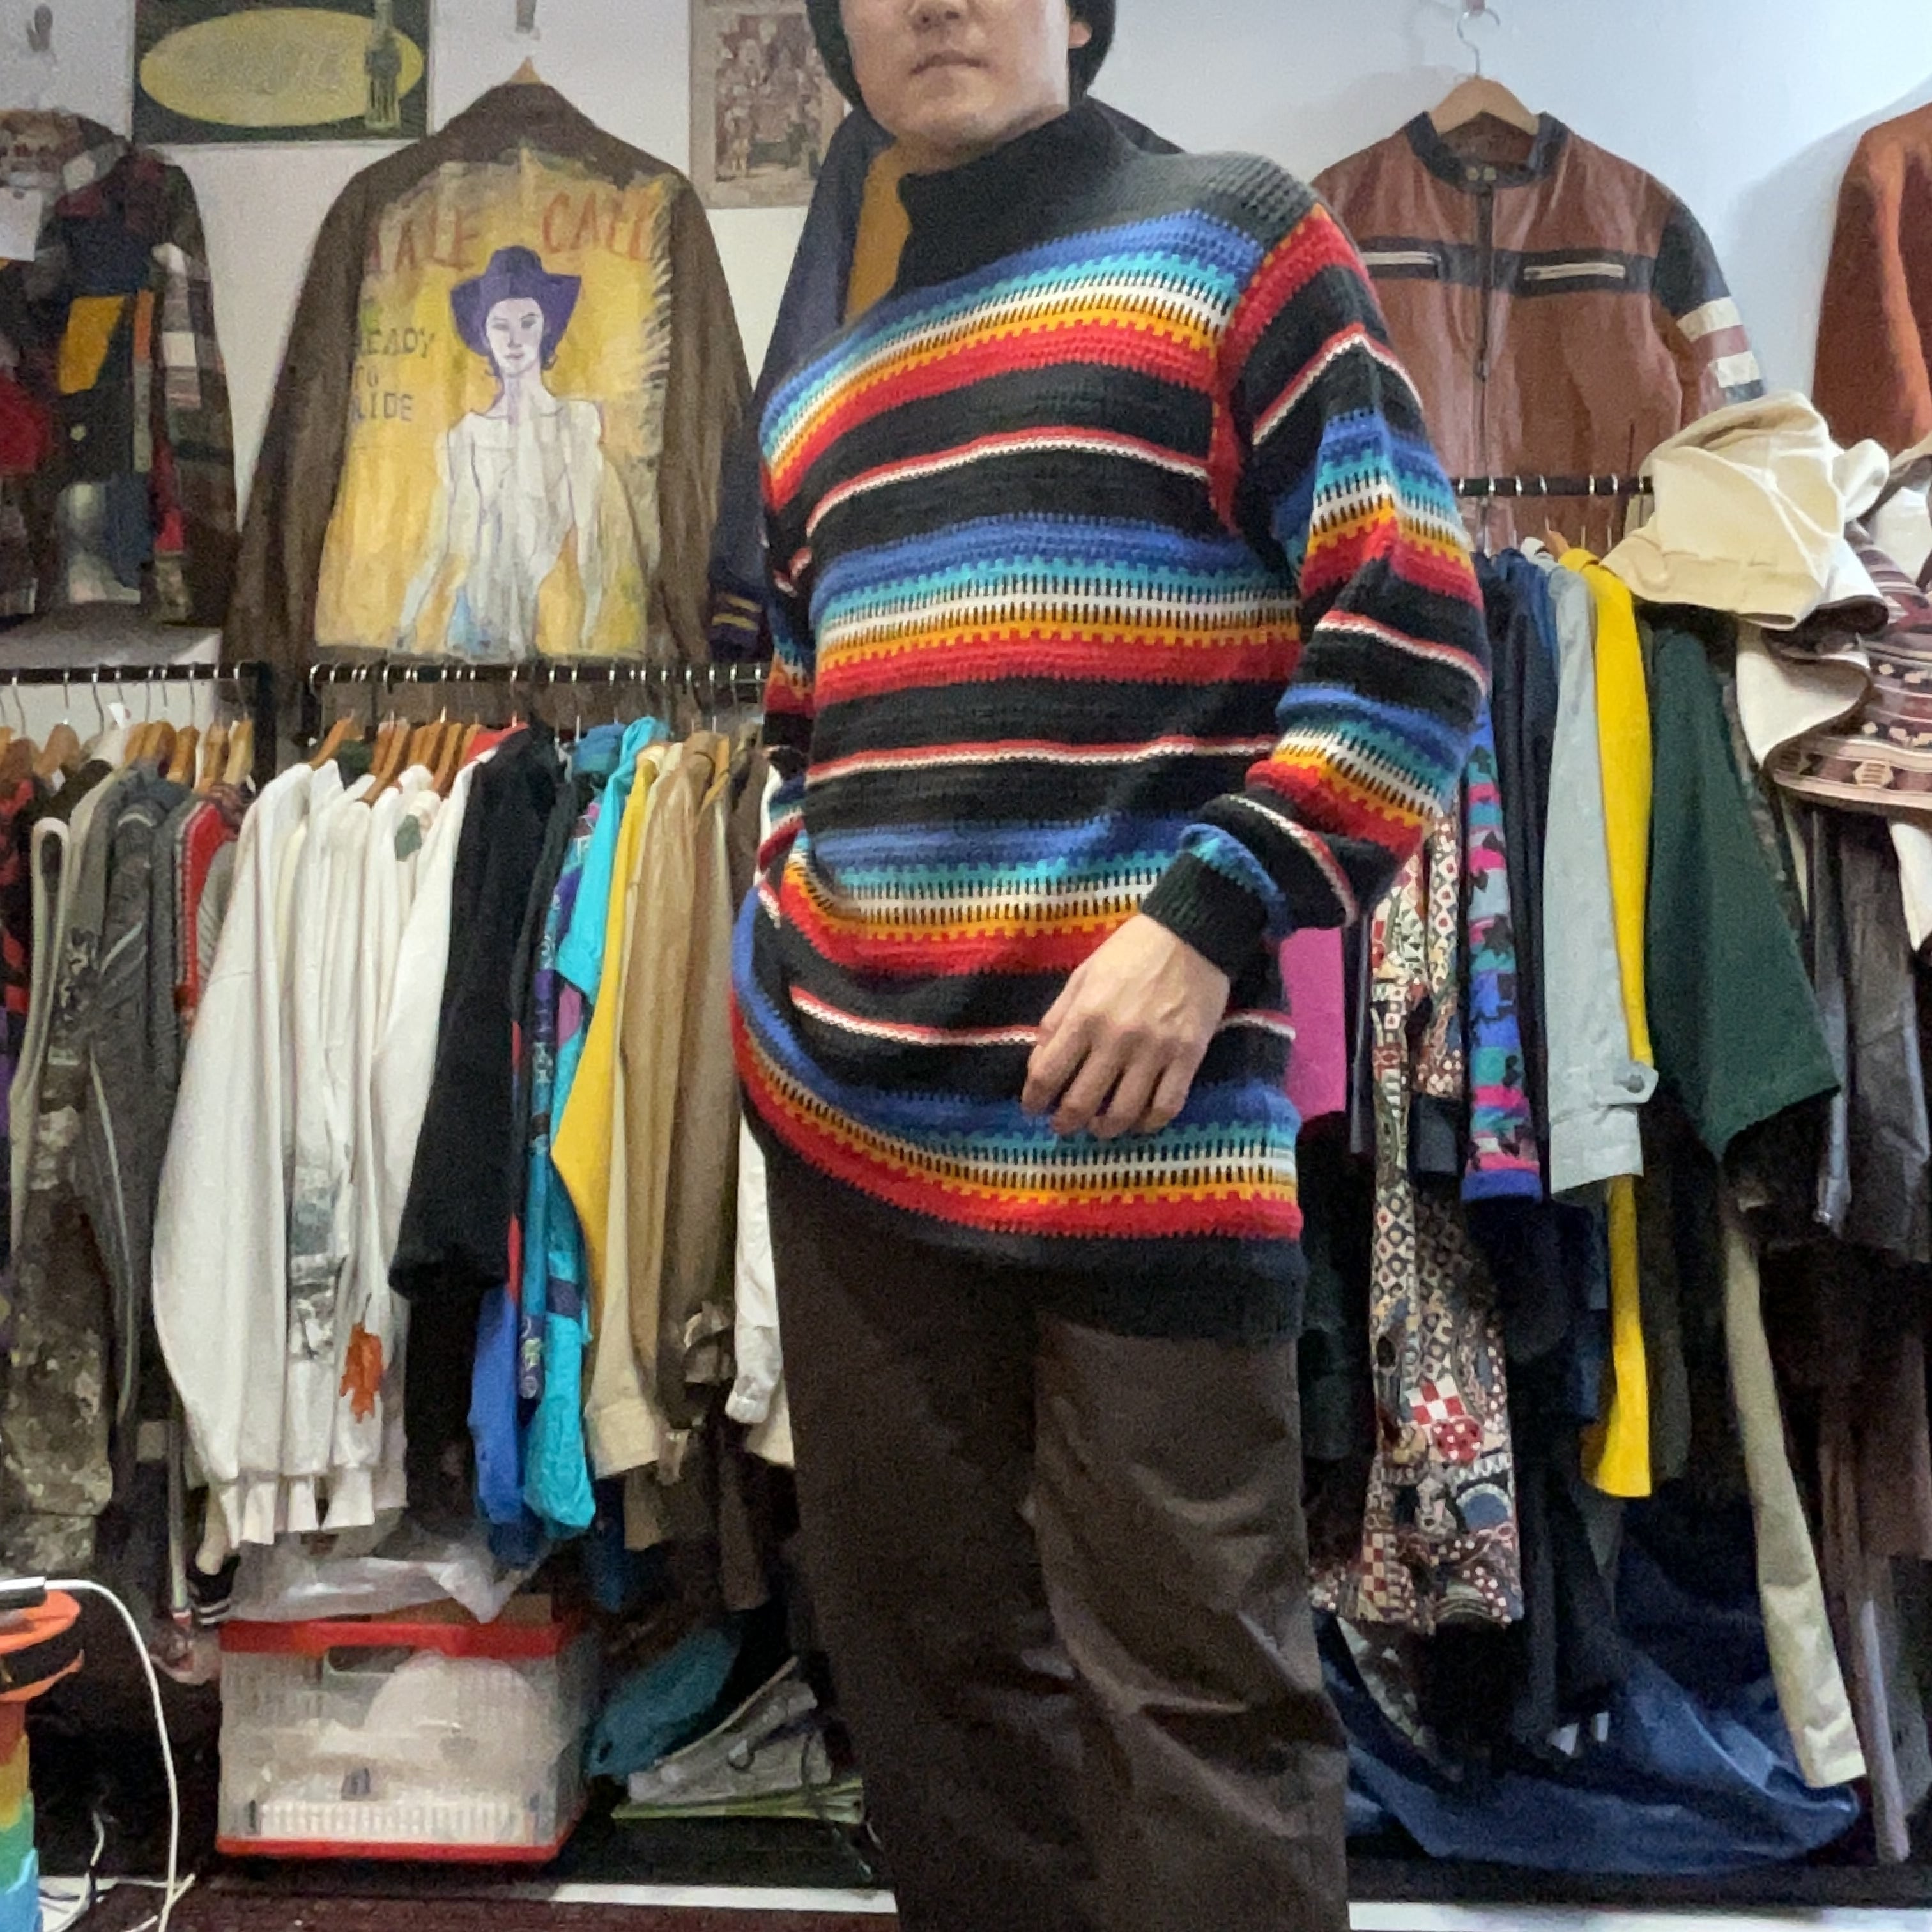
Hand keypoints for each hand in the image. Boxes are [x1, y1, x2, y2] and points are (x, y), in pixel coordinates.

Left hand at [1022, 915, 1231, 1139]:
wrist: (1191, 934)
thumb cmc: (1130, 952)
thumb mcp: (1082, 976)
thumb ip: (1057, 1020)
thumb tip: (1038, 1064)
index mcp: (1085, 1016)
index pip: (1048, 1074)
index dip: (1034, 1100)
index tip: (1033, 1108)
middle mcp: (1117, 1039)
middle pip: (1081, 1102)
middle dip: (1065, 1123)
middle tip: (1063, 1126)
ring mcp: (1155, 1051)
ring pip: (1123, 1113)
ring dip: (1104, 1129)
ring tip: (1098, 1127)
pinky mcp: (1188, 1057)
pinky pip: (1166, 1107)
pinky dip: (1148, 1124)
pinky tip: (1138, 1122)